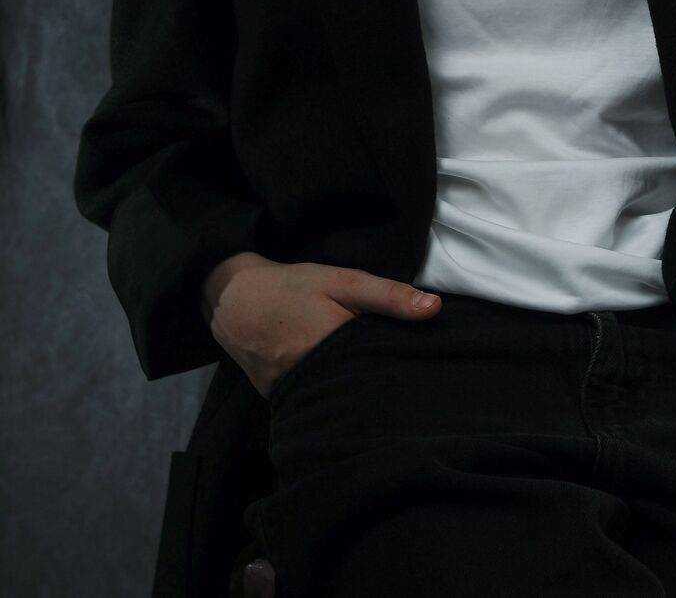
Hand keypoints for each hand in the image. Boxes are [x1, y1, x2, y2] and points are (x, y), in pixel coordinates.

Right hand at [202, 257, 441, 397]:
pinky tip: (344, 385)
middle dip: (381, 382)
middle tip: (404, 378)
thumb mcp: (342, 281)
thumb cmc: (292, 287)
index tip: (420, 367)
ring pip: (339, 398)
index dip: (402, 366)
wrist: (233, 301)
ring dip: (356, 390)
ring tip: (377, 384)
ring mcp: (294, 394)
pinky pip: (314, 401)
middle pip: (362, 388)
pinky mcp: (281, 401)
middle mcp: (314, 378)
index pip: (383, 368)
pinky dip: (330, 394)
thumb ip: (387, 296)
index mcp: (335, 346)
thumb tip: (434, 309)